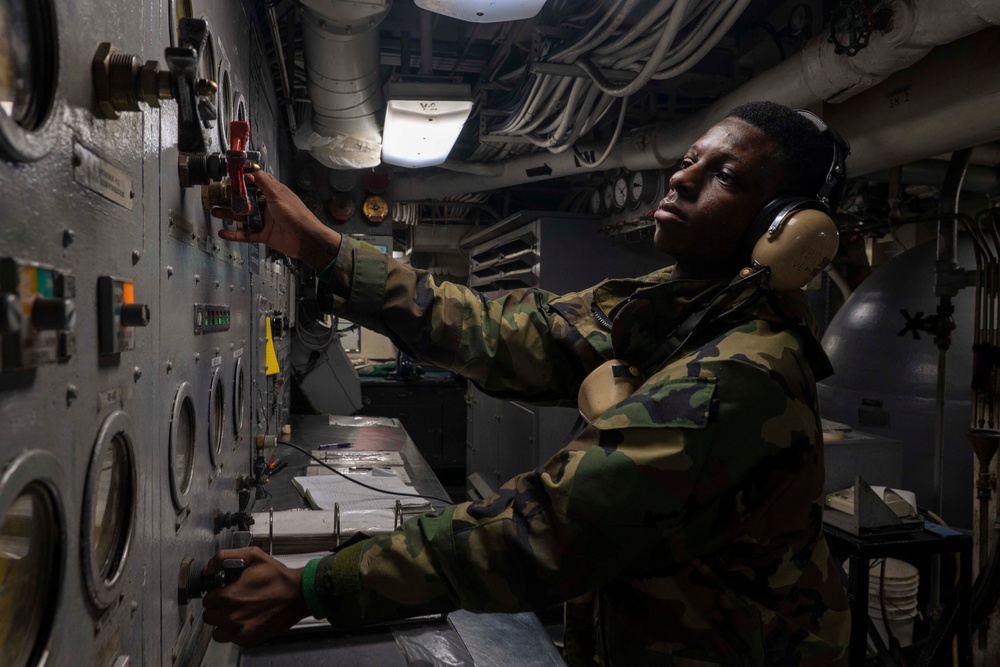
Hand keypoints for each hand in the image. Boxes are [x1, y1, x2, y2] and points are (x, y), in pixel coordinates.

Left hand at [201, 547, 310, 646]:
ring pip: (217, 632)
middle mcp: (232, 616)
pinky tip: (246, 620)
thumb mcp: (253, 556)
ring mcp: (240, 630)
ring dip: (223, 623)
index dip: (216, 594)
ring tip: (236, 613)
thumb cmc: (278, 576)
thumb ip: (225, 557)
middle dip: (218, 608)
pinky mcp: (249, 639)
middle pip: (209, 616)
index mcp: (230, 596)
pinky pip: (232, 639)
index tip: (225, 592)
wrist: (299, 594)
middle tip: (231, 602)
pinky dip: (236, 632)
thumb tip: (207, 568)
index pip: (207, 600)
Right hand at [213, 171, 341, 270]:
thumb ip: (264, 182)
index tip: (229, 177)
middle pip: (246, 201)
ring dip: (229, 215)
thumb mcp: (278, 194)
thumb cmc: (295, 214)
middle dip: (231, 199)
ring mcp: (265, 221)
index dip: (243, 180)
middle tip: (216, 197)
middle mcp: (268, 206)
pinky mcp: (264, 235)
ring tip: (214, 212)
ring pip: (243, 217)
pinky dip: (235, 235)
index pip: (256, 183)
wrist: (305, 239)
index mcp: (273, 194)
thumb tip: (251, 171)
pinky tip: (222, 233)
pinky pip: (246, 235)